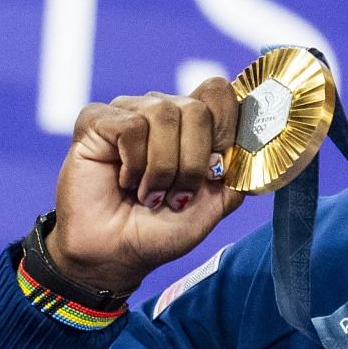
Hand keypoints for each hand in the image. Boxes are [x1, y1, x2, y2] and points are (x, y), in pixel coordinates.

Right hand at [47, 78, 247, 295]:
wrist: (116, 255)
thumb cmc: (160, 230)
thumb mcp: (213, 206)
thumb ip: (237, 174)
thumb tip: (251, 147)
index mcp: (192, 125)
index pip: (219, 93)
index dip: (225, 130)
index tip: (215, 171)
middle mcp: (162, 110)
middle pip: (197, 108)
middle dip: (193, 163)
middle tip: (177, 196)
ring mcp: (128, 111)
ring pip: (164, 114)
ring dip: (162, 168)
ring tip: (149, 193)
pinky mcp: (96, 120)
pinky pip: (130, 126)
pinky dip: (134, 163)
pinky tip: (124, 181)